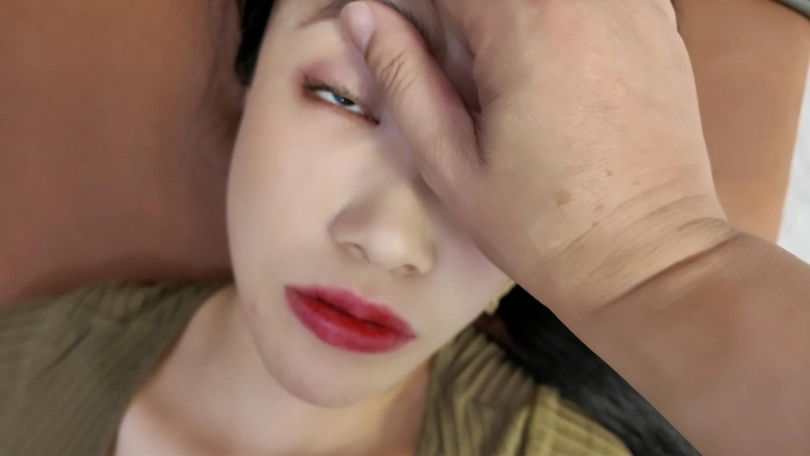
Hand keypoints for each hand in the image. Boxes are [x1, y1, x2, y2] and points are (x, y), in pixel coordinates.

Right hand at [340, 0, 736, 316]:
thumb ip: (403, 77)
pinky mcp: (660, 27)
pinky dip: (560, 17)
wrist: (645, 259)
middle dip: (463, 14)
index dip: (418, 8)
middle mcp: (586, 0)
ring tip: (499, 70)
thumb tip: (365, 16)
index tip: (410, 38)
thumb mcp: (451, 163)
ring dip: (509, 17)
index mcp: (525, 27)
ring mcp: (634, 7)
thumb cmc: (543, 227)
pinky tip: (552, 62)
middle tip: (458, 69)